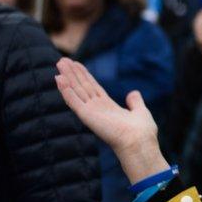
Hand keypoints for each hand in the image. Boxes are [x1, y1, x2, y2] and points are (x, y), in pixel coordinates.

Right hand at [55, 58, 168, 183]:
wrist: (139, 142)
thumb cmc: (142, 131)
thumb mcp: (140, 111)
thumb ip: (135, 102)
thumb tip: (133, 93)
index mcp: (108, 106)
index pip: (93, 87)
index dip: (84, 76)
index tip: (76, 64)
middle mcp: (97, 108)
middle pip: (82, 86)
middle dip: (72, 73)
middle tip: (62, 60)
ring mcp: (91, 112)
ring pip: (76, 91)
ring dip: (67, 77)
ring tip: (59, 64)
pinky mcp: (87, 116)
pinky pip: (74, 101)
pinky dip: (66, 90)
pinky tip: (59, 79)